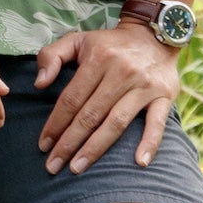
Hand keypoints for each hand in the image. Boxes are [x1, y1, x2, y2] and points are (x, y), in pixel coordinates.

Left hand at [36, 21, 178, 172]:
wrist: (153, 34)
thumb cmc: (109, 44)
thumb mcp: (77, 39)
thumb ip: (52, 55)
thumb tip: (39, 84)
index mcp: (98, 59)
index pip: (72, 98)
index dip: (56, 123)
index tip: (43, 145)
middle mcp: (121, 72)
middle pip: (91, 114)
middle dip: (69, 143)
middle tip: (53, 166)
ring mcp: (143, 86)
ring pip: (116, 122)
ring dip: (96, 148)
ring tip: (77, 167)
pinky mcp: (164, 96)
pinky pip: (157, 123)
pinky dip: (150, 143)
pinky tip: (139, 163)